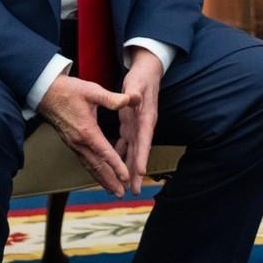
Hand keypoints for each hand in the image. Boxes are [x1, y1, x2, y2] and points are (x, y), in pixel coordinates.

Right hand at [38, 75, 131, 196]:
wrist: (45, 93)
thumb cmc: (69, 90)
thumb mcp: (92, 91)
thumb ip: (112, 98)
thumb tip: (130, 100)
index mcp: (86, 131)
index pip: (104, 152)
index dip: (116, 165)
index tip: (126, 177)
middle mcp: (79, 142)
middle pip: (96, 166)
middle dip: (110, 180)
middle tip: (121, 194)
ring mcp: (74, 144)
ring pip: (89, 166)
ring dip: (102, 179)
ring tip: (113, 190)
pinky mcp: (71, 143)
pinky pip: (84, 161)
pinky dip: (94, 171)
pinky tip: (99, 175)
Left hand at [114, 47, 163, 195]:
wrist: (147, 72)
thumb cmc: (141, 78)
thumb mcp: (137, 83)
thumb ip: (134, 92)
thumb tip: (134, 97)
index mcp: (146, 117)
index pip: (144, 140)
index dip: (142, 156)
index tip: (140, 172)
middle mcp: (144, 126)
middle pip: (140, 152)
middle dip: (137, 171)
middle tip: (134, 190)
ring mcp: (138, 127)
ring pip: (133, 151)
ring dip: (129, 168)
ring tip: (126, 186)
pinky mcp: (131, 125)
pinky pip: (126, 144)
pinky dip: (121, 155)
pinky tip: (115, 165)